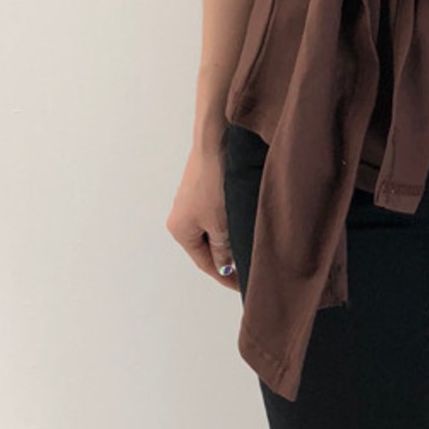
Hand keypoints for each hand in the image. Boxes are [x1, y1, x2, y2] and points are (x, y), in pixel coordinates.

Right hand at [166, 139, 239, 292]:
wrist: (215, 143)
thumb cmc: (213, 182)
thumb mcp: (220, 223)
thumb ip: (223, 248)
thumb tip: (225, 266)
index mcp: (180, 230)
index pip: (204, 262)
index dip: (224, 276)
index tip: (241, 285)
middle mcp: (181, 217)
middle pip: (206, 246)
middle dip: (226, 257)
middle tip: (248, 267)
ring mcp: (191, 201)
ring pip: (213, 229)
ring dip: (228, 238)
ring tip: (248, 246)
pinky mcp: (203, 188)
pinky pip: (215, 213)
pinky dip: (228, 221)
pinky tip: (242, 220)